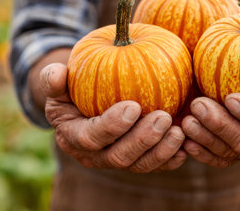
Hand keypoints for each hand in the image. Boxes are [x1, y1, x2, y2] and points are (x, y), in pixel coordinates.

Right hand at [40, 63, 186, 172]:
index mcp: (74, 136)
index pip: (91, 137)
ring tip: (179, 131)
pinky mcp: (136, 161)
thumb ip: (54, 79)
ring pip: (139, 166)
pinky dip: (170, 159)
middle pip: (119, 157)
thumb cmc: (74, 90)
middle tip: (163, 117)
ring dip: (160, 151)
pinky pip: (154, 166)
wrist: (87, 107)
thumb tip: (57, 73)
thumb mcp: (60, 83)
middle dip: (142, 140)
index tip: (133, 106)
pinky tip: (185, 147)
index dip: (112, 125)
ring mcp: (117, 160)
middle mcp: (95, 155)